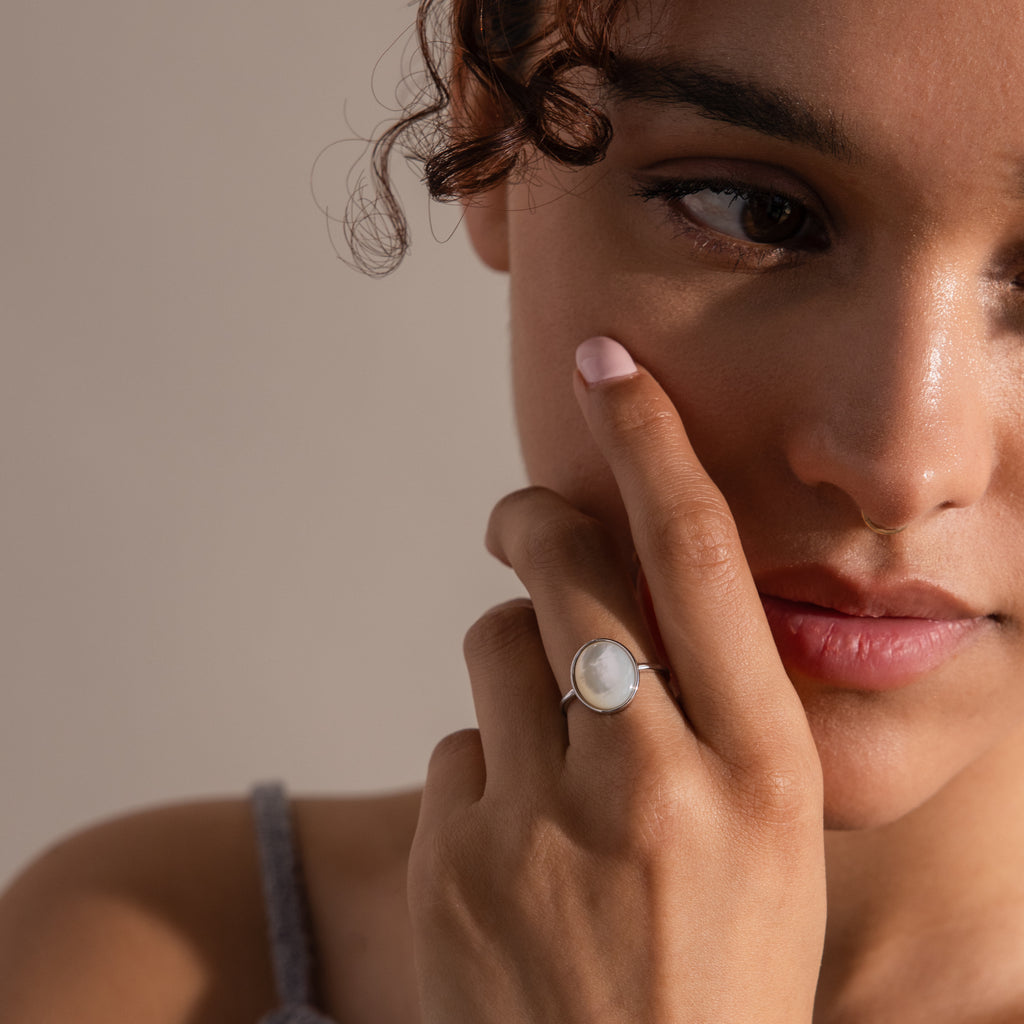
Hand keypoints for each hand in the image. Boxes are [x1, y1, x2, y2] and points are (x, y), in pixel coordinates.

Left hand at [408, 337, 825, 1023]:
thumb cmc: (715, 969)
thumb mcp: (766, 840)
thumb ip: (712, 712)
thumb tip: (628, 597)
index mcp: (763, 771)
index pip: (701, 560)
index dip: (652, 445)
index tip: (611, 367)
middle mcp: (657, 781)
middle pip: (567, 571)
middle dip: (535, 523)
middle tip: (522, 519)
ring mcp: (544, 823)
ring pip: (492, 647)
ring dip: (510, 667)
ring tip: (544, 756)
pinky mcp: (456, 859)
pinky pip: (453, 748)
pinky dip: (479, 771)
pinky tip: (513, 853)